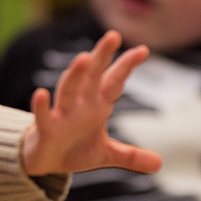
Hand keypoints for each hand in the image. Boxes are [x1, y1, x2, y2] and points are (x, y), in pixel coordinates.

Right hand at [20, 31, 162, 177]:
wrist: (43, 163)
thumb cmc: (73, 150)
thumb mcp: (105, 154)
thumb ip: (130, 156)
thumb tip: (159, 164)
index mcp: (96, 106)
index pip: (113, 82)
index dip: (126, 66)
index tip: (143, 50)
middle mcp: (79, 105)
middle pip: (91, 77)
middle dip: (101, 57)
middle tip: (113, 36)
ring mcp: (61, 115)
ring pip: (68, 90)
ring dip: (75, 75)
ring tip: (84, 58)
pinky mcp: (45, 130)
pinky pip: (43, 116)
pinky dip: (42, 106)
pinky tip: (41, 93)